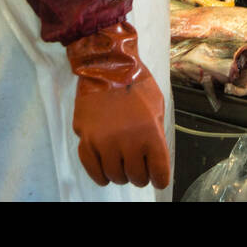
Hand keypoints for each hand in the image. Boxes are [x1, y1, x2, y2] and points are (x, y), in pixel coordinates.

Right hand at [67, 21, 169, 188]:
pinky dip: (100, 176)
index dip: (160, 179)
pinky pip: (93, 169)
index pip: (158, 171)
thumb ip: (156, 133)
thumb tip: (153, 157)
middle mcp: (128, 141)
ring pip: (115, 176)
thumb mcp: (157, 106)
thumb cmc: (136, 84)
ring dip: (120, 175)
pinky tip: (105, 175)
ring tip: (122, 167)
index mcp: (150, 133)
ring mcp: (105, 142)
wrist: (107, 66)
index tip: (158, 180)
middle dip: (140, 176)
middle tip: (139, 170)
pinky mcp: (86, 140)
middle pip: (136, 176)